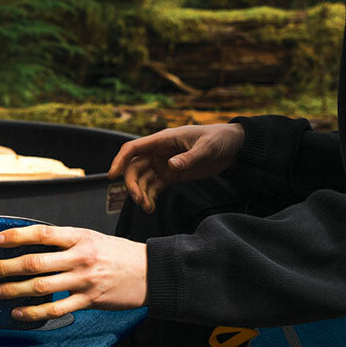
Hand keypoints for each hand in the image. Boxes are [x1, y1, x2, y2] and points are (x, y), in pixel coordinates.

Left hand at [0, 224, 146, 322]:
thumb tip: (31, 245)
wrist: (151, 271)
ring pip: (41, 286)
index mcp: (80, 237)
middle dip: (7, 268)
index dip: (16, 236)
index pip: (42, 233)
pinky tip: (18, 312)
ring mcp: (84, 280)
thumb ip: (64, 242)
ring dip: (13, 290)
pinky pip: (56, 308)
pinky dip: (34, 312)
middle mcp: (80, 257)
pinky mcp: (89, 300)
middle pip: (35, 262)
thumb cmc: (118, 254)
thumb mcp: (92, 238)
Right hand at [108, 122, 244, 213]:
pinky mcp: (170, 176)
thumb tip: (170, 166)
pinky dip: (150, 198)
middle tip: (138, 199)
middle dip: (132, 184)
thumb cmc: (219, 139)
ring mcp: (163, 165)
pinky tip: (151, 207)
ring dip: (141, 194)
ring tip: (147, 207)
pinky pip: (153, 188)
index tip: (112, 175)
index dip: (119, 160)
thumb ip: (188, 157)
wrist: (233, 147)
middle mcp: (158, 153)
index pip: (133, 149)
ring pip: (142, 180)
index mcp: (162, 140)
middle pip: (134, 168)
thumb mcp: (207, 147)